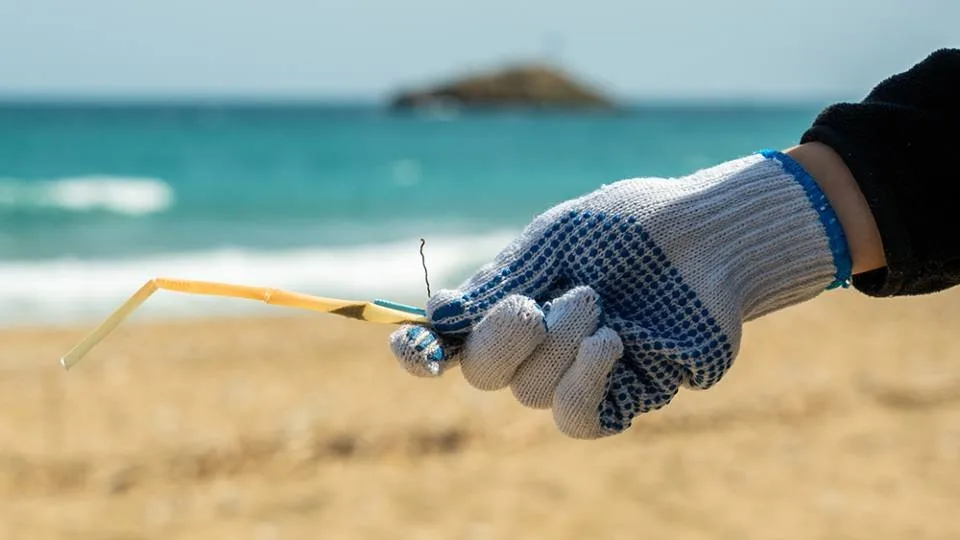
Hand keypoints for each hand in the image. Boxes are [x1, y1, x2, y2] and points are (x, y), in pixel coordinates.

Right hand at [390, 151, 852, 438]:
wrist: (704, 235)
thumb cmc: (629, 225)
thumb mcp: (557, 238)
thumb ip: (503, 278)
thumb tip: (441, 317)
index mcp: (511, 301)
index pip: (451, 341)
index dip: (420, 353)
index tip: (417, 349)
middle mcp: (536, 345)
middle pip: (484, 374)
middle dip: (504, 339)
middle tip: (543, 301)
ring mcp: (577, 373)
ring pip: (531, 393)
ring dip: (559, 345)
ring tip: (597, 301)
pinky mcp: (623, 396)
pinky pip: (578, 418)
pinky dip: (584, 383)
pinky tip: (611, 342)